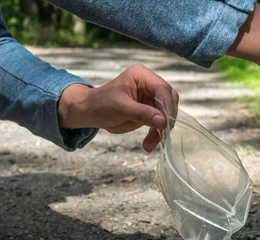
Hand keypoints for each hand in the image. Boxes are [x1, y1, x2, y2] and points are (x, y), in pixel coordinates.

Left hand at [57, 64, 178, 151]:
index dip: (167, 105)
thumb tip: (162, 120)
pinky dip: (157, 134)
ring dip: (162, 130)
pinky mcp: (151, 110)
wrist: (91, 112)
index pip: (162, 88)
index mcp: (142, 75)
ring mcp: (151, 98)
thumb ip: (142, 113)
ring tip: (150, 143)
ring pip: (167, 113)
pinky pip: (160, 123)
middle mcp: (149, 84)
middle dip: (166, 118)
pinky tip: (149, 144)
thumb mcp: (120, 108)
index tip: (166, 122)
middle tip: (163, 133)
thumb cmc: (101, 104)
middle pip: (169, 100)